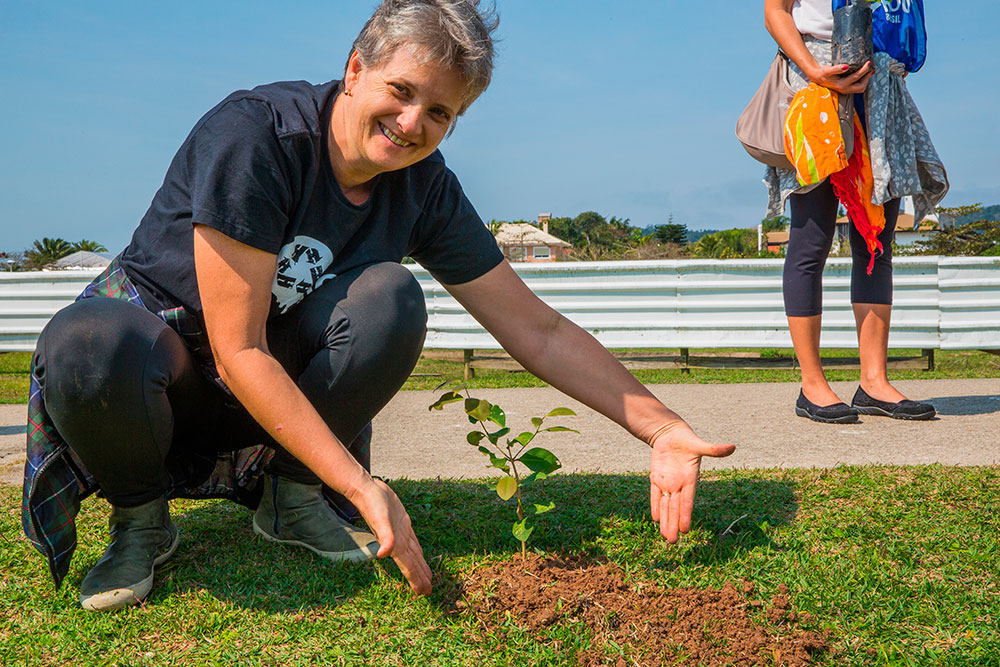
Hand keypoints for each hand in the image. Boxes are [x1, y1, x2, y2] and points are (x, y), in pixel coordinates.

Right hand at [354, 478, 431, 594]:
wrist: (368, 490)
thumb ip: (385, 537)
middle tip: (429, 592)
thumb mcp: (381, 521)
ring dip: (420, 567)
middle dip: (420, 578)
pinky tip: (419, 553)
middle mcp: (399, 542)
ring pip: (414, 555)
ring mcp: (401, 534)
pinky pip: (413, 542)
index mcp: (396, 545)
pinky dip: (417, 551)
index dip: (416, 580)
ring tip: (426, 577)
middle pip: (413, 565)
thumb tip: (384, 555)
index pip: (409, 567)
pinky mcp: (403, 524)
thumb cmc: (373, 505)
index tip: (424, 593)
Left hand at [648, 422, 735, 542]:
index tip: (685, 530)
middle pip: (675, 508)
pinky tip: (656, 519)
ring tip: (666, 537)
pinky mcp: (656, 477)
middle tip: (672, 542)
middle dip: (673, 524)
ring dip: (665, 520)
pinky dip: (655, 505)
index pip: (687, 501)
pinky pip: (655, 495)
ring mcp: (667, 482)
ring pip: (665, 505)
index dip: (685, 515)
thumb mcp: (698, 444)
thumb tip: (732, 447)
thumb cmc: (687, 439)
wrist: (671, 434)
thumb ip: (713, 449)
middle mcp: (679, 485)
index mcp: (690, 480)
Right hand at [807, 60, 872, 94]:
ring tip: (869, 71)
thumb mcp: (828, 70)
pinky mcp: (846, 88)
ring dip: (866, 80)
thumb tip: (846, 66)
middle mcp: (844, 89)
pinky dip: (862, 80)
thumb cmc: (822, 73)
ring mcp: (846, 90)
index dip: (864, 70)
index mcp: (841, 85)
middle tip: (871, 69)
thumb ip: (836, 69)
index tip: (868, 62)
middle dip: (867, 77)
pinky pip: (857, 86)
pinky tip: (863, 74)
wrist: (817, 77)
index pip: (856, 77)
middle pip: (861, 86)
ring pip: (860, 88)